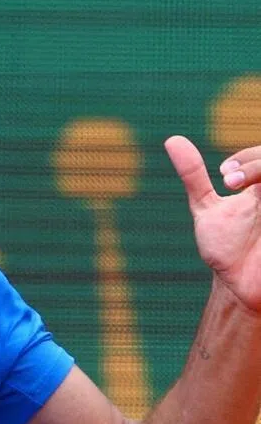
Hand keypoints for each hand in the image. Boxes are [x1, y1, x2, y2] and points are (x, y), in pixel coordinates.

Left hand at [166, 135, 260, 310]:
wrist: (237, 283)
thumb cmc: (225, 245)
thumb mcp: (206, 207)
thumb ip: (193, 175)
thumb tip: (172, 140)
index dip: (249, 157)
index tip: (223, 172)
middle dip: (257, 164)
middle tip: (229, 181)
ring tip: (238, 187)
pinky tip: (254, 196)